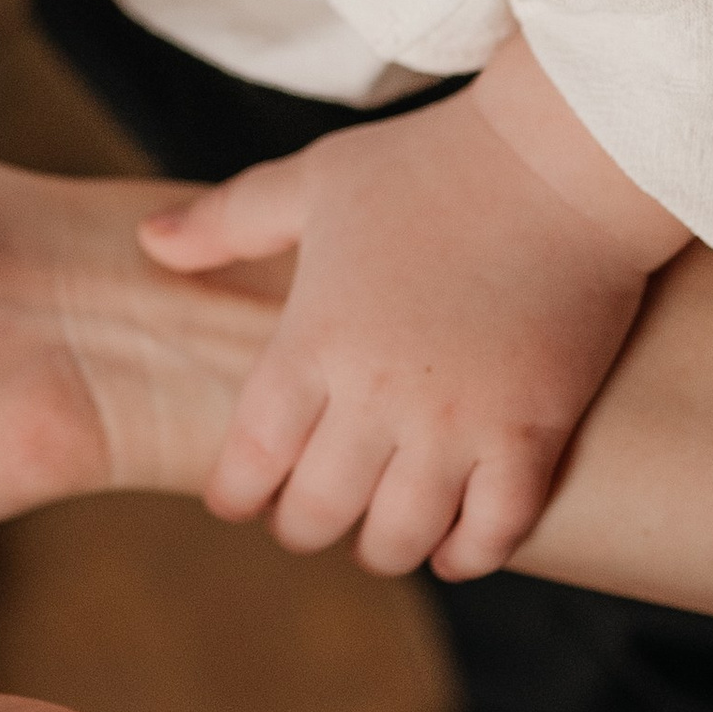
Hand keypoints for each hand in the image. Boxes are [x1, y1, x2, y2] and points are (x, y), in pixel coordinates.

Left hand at [138, 49, 688, 577]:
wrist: (563, 157)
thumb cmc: (431, 163)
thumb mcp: (313, 179)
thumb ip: (227, 219)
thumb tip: (149, 241)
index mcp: (314, 340)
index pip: (253, 458)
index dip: (237, 495)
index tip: (236, 501)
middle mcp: (378, 395)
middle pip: (320, 511)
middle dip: (302, 527)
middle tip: (306, 520)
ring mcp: (460, 421)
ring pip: (403, 535)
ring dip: (381, 550)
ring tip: (376, 540)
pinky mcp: (534, 430)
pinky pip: (497, 527)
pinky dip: (470, 553)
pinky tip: (455, 551)